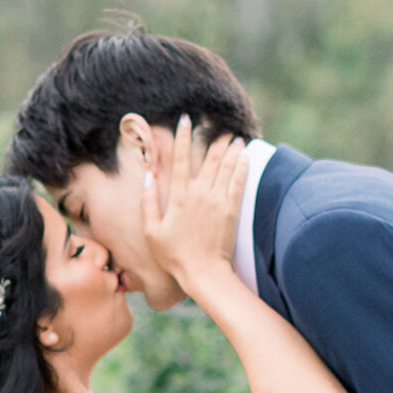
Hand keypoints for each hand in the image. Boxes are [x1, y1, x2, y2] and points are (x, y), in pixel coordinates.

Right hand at [142, 116, 248, 298]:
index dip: (182, 136)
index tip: (185, 120)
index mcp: (178, 196)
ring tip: (235, 135)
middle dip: (214, 137)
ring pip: (226, 165)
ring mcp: (217, 200)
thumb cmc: (174, 255)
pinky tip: (245, 155)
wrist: (204, 272)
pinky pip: (238, 181)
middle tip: (220, 124)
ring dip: (231, 148)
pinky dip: (242, 166)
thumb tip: (148, 178)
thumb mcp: (151, 231)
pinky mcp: (231, 209)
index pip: (180, 158)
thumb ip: (148, 202)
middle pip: (209, 157)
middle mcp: (199, 193)